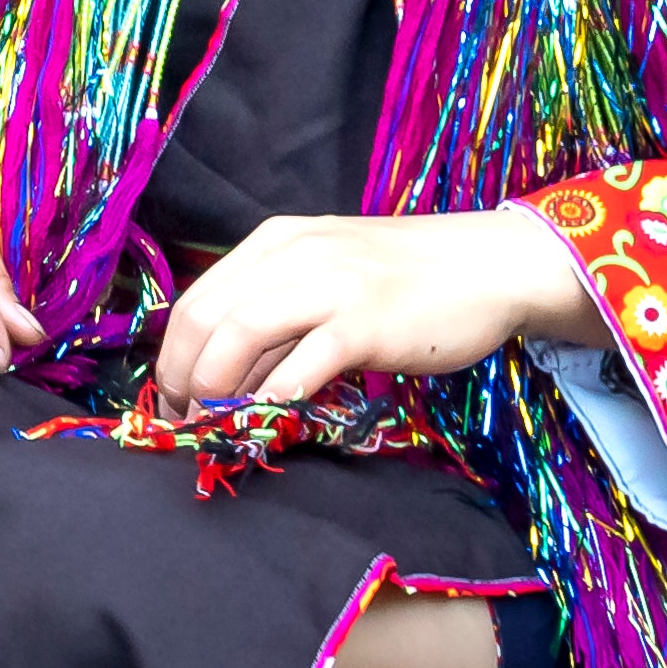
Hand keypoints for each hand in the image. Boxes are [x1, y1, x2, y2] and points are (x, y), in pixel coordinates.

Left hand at [147, 206, 600, 410]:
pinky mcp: (365, 323)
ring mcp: (330, 286)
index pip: (197, 298)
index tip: (174, 397)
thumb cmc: (407, 278)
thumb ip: (280, 310)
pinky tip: (265, 423)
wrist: (492, 266)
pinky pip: (301, 364)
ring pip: (240, 333)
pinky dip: (272, 398)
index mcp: (275, 242)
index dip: (174, 355)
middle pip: (206, 317)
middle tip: (186, 421)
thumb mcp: (328, 275)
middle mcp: (293, 255)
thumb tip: (227, 370)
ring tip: (214, 425)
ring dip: (215, 388)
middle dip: (184, 377)